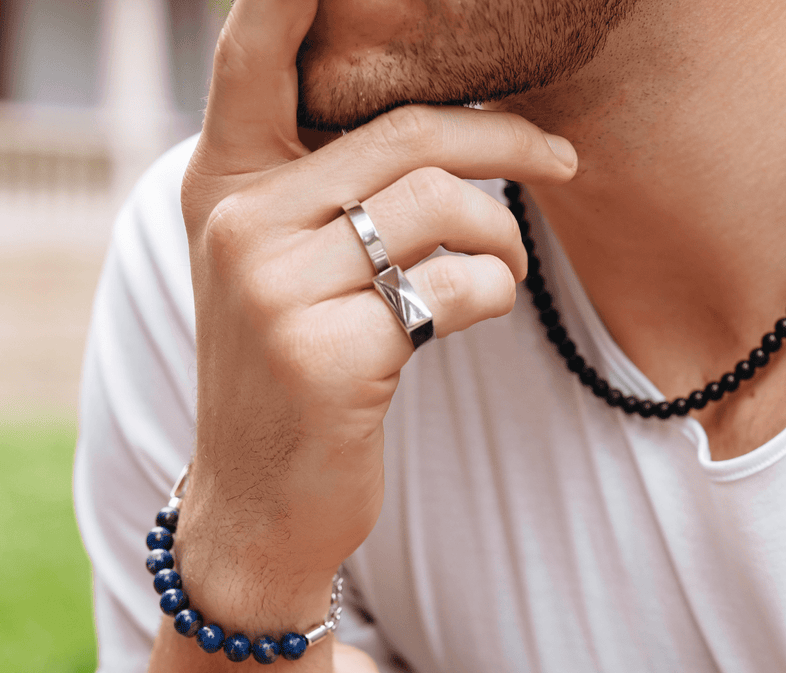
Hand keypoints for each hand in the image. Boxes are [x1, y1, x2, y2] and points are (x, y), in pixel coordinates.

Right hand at [177, 0, 577, 628]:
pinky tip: (485, 312)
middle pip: (405, 135)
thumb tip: (445, 138)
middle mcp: (238, 225)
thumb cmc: (290, 381)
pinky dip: (495, 296)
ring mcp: (275, 291)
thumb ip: (324, 195)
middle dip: (505, 143)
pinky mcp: (328, 357)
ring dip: (502, 237)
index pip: (254, 54)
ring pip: (440, 208)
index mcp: (223, 189)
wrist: (259, 504)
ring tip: (504, 271)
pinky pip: (454, 289)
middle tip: (561, 160)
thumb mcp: (281, 274)